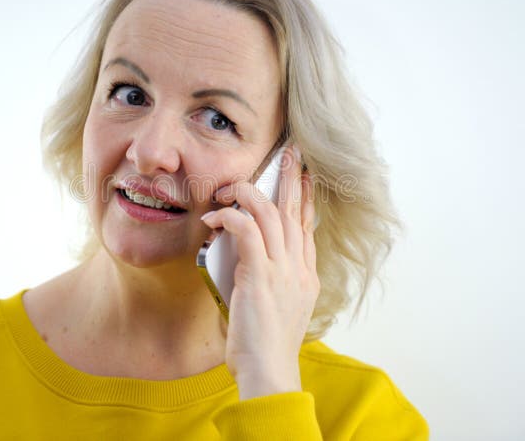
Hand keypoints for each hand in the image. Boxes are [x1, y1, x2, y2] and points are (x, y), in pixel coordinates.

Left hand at [200, 145, 318, 399]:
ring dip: (252, 193)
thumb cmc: (266, 347)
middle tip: (289, 153)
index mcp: (305, 276)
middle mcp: (299, 268)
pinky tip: (217, 215)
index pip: (307, 228)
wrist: (269, 371)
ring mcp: (283, 270)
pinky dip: (232, 216)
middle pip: (296, 213)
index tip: (303, 177)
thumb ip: (274, 285)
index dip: (305, 199)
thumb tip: (254, 270)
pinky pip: (248, 230)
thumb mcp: (280, 311)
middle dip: (291, 179)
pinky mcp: (260, 274)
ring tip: (235, 185)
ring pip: (272, 214)